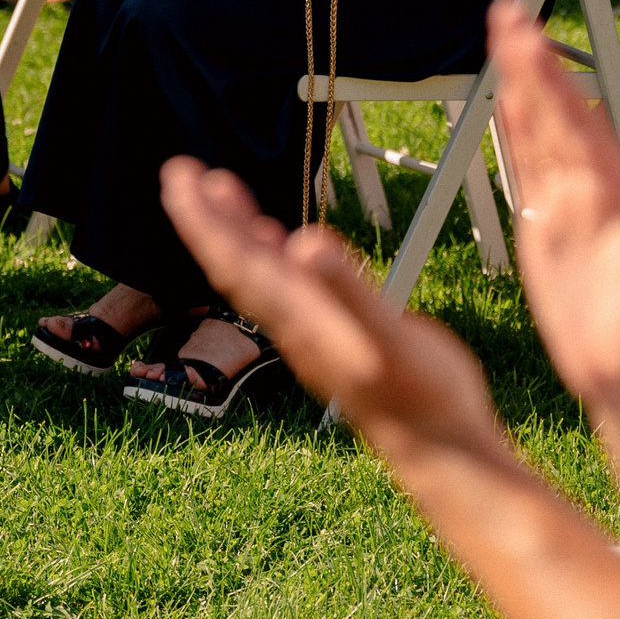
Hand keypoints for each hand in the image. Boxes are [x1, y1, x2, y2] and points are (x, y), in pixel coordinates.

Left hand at [159, 155, 503, 454]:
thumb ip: (347, 291)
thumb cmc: (420, 397)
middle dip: (206, 218)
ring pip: (260, 271)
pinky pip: (289, 285)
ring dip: (235, 229)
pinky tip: (274, 238)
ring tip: (215, 188)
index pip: (237, 261)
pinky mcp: (334, 332)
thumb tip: (306, 241)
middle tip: (179, 171)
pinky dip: (274, 254)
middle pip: (235, 263)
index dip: (206, 220)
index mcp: (300, 318)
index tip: (179, 178)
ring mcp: (313, 328)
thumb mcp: (388, 340)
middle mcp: (296, 322)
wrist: (441, 447)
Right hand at [489, 0, 619, 409]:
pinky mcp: (551, 231)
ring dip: (523, 86)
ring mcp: (570, 207)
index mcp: (614, 196)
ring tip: (505, 37)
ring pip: (541, 133)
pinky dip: (518, 134)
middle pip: (556, 114)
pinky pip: (530, 172)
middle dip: (531, 64)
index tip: (529, 36)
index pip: (578, 123)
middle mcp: (592, 190)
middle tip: (506, 10)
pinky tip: (508, 104)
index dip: (551, 80)